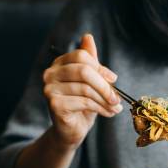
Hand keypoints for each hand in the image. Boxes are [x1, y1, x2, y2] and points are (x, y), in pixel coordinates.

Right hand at [42, 34, 121, 149]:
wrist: (71, 130)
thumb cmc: (82, 105)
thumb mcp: (90, 81)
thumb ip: (90, 61)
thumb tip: (87, 37)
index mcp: (59, 64)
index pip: (81, 56)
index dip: (101, 68)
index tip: (113, 79)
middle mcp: (50, 74)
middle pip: (83, 71)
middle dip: (104, 85)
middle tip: (117, 97)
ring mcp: (49, 89)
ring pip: (86, 88)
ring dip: (105, 100)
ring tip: (115, 107)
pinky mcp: (54, 104)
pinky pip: (84, 102)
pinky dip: (101, 108)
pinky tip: (108, 113)